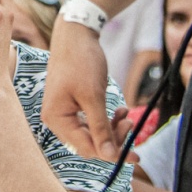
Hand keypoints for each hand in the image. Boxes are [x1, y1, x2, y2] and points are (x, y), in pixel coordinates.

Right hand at [41, 12, 120, 159]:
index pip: (86, 148)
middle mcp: (57, 119)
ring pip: (92, 133)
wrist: (75, 35)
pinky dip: (107, 119)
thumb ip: (101, 128)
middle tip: (131, 125)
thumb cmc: (80, 61)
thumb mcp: (93, 96)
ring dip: (112, 128)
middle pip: (89, 143)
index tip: (134, 154)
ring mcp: (64, 112)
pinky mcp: (72, 105)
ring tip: (127, 115)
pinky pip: (91, 121)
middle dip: (112, 138)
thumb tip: (109, 156)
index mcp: (56, 119)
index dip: (110, 153)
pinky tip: (120, 110)